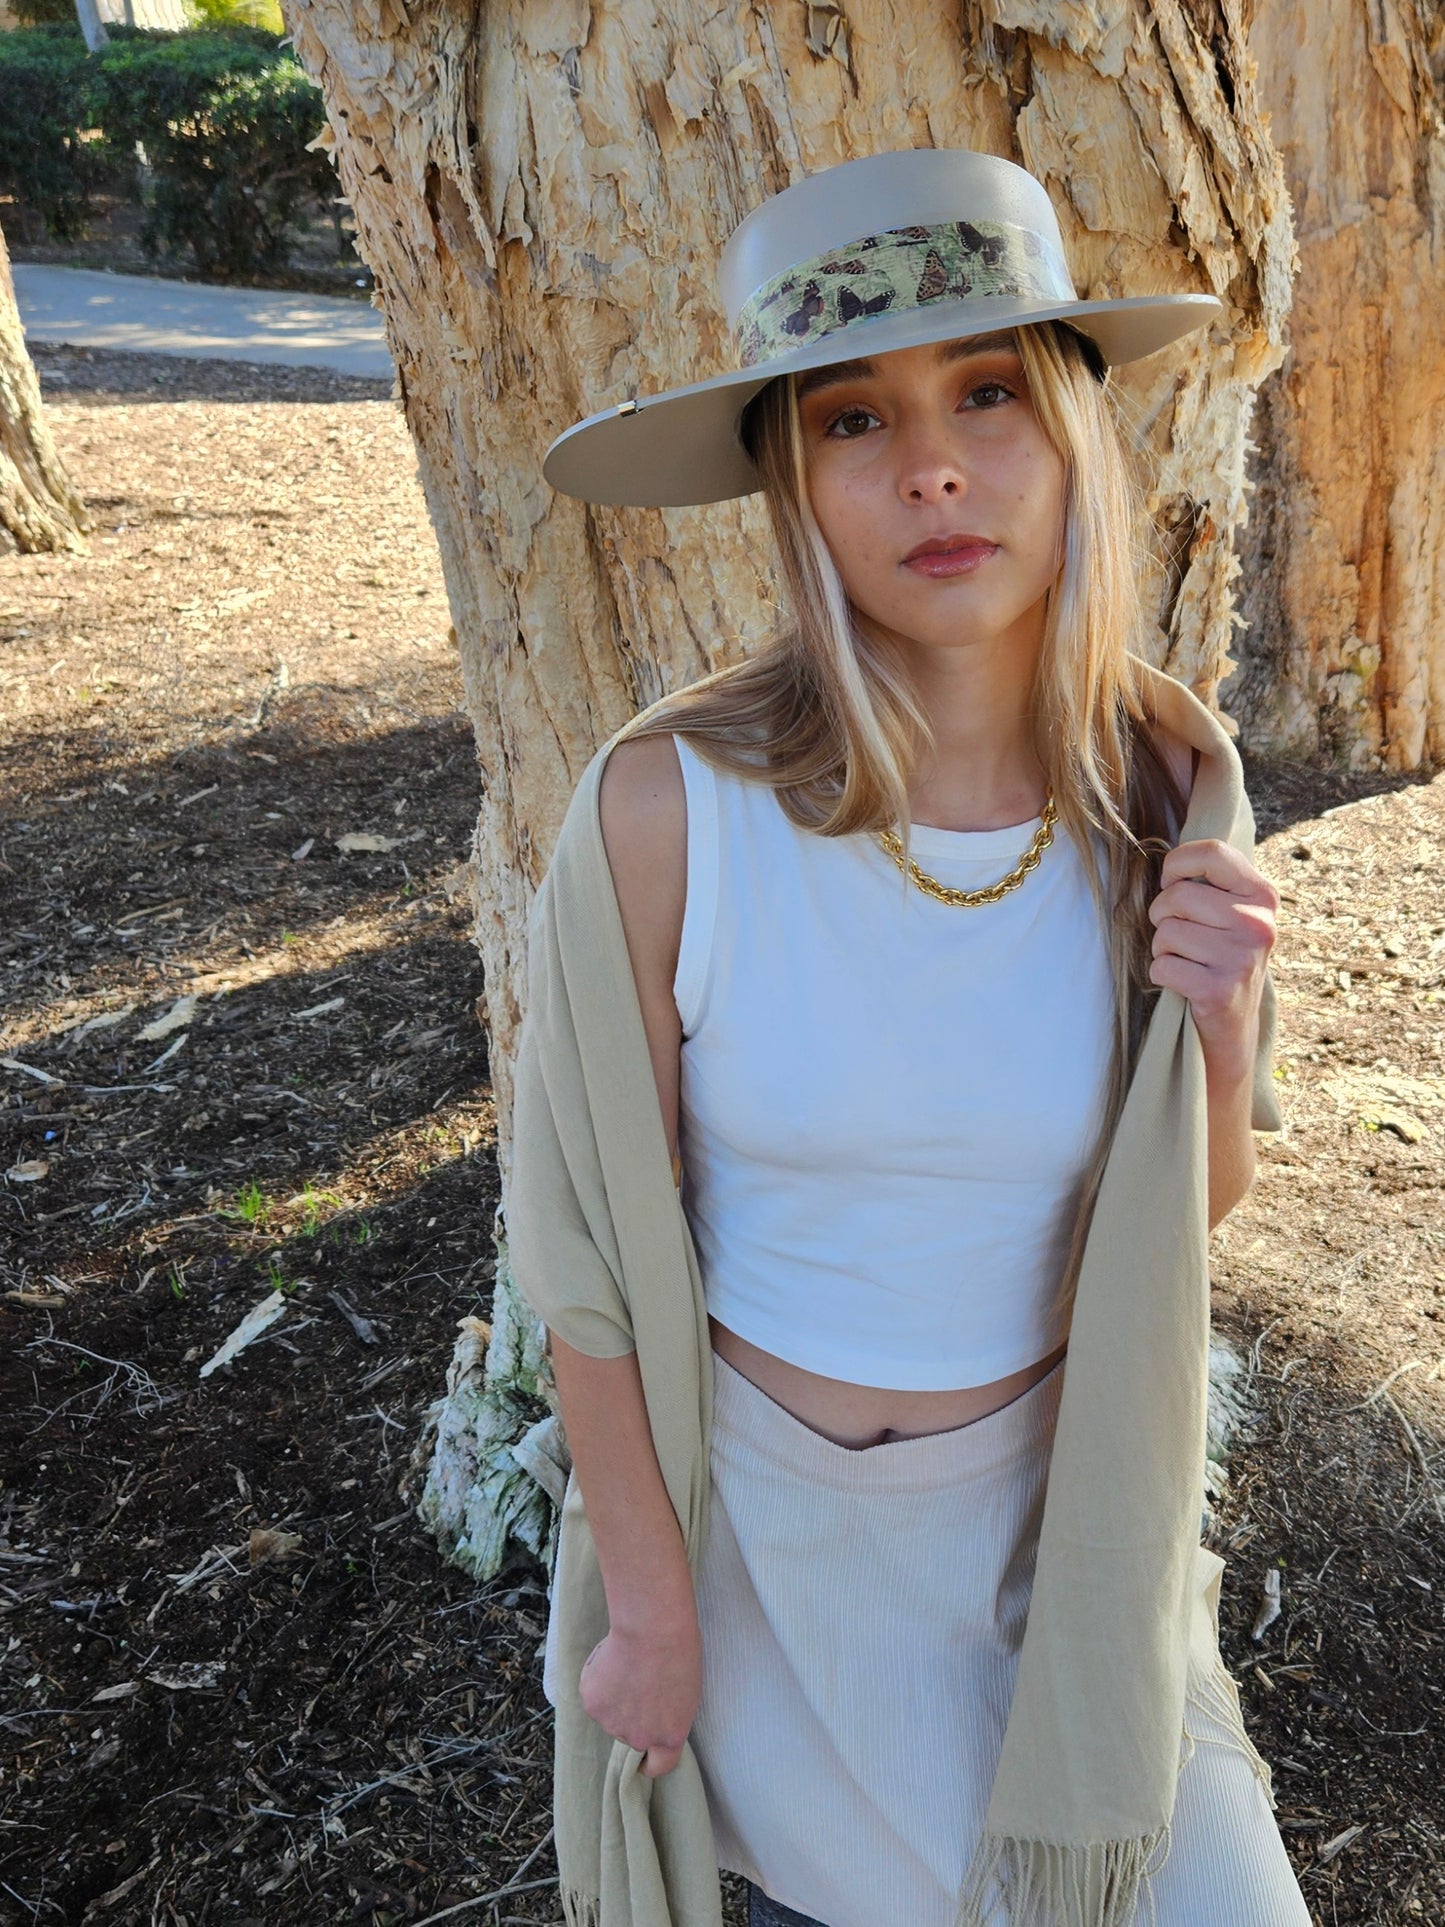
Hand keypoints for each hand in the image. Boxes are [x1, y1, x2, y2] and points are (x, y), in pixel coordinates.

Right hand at [578, 1610, 702, 1778]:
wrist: (651, 1629)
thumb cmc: (678, 1650)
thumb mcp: (685, 1692)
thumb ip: (667, 1714)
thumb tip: (652, 1714)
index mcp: (669, 1737)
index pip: (658, 1766)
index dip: (650, 1761)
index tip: (644, 1757)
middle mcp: (640, 1738)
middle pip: (631, 1734)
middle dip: (632, 1715)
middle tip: (638, 1682)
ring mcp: (613, 1724)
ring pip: (610, 1715)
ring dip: (614, 1697)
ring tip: (627, 1665)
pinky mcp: (593, 1706)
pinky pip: (594, 1695)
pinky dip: (598, 1681)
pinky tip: (612, 1659)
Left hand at [1146, 838, 1278, 1073]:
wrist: (1235, 1025)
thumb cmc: (1222, 958)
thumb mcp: (1233, 913)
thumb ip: (1214, 882)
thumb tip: (1169, 857)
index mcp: (1262, 895)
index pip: (1211, 852)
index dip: (1177, 864)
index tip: (1172, 882)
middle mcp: (1258, 923)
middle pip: (1178, 895)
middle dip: (1163, 915)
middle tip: (1178, 934)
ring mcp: (1241, 957)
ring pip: (1165, 931)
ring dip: (1162, 948)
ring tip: (1186, 960)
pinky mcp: (1220, 989)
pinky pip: (1162, 964)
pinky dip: (1162, 974)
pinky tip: (1184, 982)